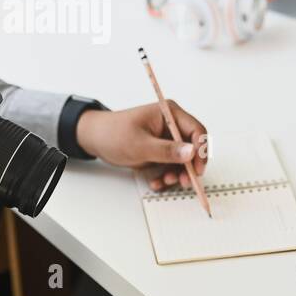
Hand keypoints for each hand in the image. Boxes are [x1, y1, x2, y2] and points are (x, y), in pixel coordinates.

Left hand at [74, 101, 207, 191]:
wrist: (95, 139)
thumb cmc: (113, 134)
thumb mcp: (139, 144)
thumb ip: (166, 150)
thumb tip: (191, 152)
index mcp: (169, 113)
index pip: (196, 131)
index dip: (201, 151)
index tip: (197, 169)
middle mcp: (171, 125)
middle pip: (193, 148)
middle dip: (189, 167)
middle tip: (183, 182)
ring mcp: (166, 140)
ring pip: (184, 161)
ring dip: (177, 174)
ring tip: (164, 182)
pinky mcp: (160, 152)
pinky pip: (172, 167)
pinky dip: (167, 176)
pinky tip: (156, 182)